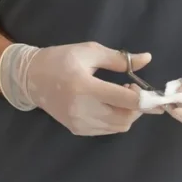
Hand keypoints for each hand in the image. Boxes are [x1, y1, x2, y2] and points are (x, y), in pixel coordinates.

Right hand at [1, 41, 150, 135]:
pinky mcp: (77, 130)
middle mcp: (83, 109)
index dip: (145, 98)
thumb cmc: (61, 60)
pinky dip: (115, 119)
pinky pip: (107, 130)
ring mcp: (79, 123)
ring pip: (119, 127)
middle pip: (126, 118)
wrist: (30, 78)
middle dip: (137, 107)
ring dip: (128, 114)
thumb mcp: (90, 52)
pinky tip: (108, 105)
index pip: (126, 100)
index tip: (150, 90)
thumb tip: (147, 59)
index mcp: (85, 87)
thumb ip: (120, 59)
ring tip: (119, 96)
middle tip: (132, 90)